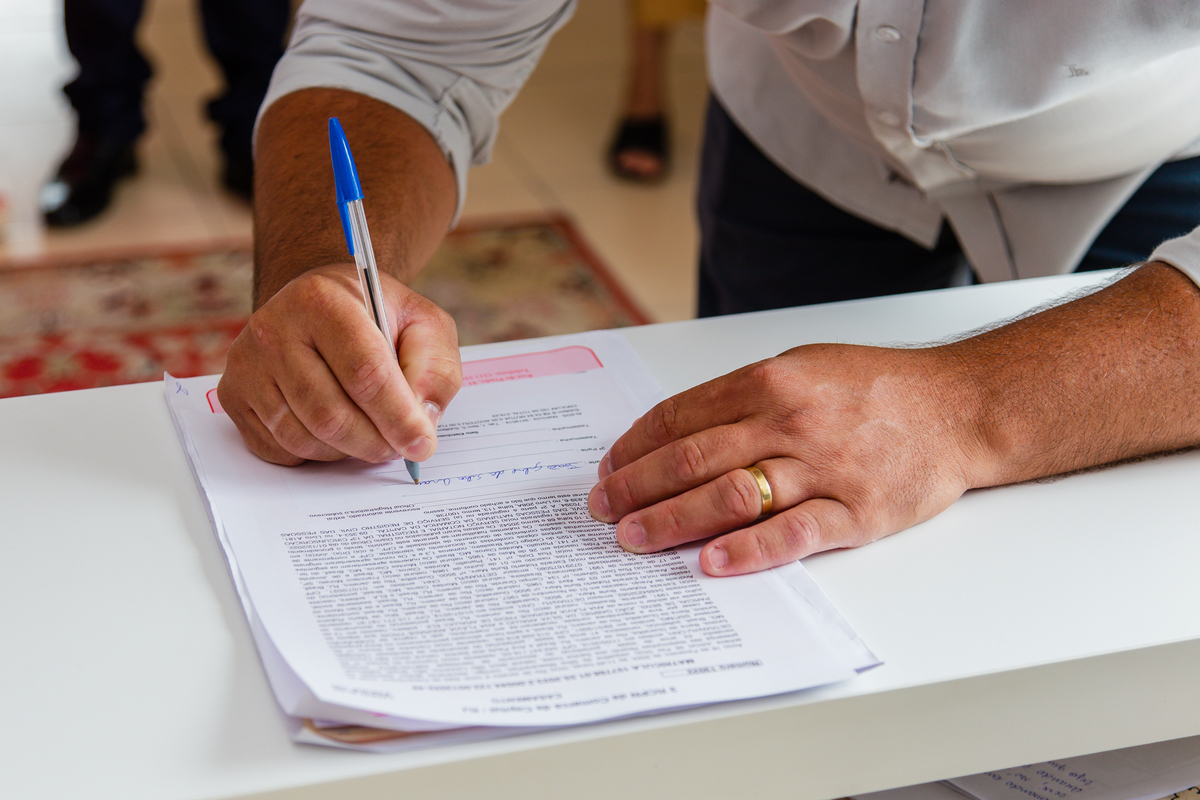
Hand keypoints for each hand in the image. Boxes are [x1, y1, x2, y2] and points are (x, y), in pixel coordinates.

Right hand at [217, 265, 461, 465]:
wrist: (321, 304)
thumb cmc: (377, 316)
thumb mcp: (424, 324)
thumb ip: (434, 368)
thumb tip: (421, 423)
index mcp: (322, 300)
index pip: (364, 373)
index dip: (398, 417)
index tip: (422, 445)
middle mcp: (273, 329)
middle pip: (330, 415)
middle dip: (375, 442)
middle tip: (399, 447)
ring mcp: (246, 364)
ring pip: (304, 438)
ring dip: (347, 450)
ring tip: (370, 432)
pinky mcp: (234, 395)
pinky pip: (279, 449)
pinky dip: (316, 453)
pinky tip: (334, 430)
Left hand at [587, 344, 986, 575]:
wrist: (958, 408)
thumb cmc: (878, 388)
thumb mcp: (803, 367)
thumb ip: (744, 397)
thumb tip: (679, 431)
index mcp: (770, 381)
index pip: (680, 416)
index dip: (635, 446)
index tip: (609, 468)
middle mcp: (790, 421)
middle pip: (691, 458)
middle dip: (635, 487)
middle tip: (602, 509)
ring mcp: (823, 467)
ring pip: (729, 495)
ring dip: (671, 520)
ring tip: (633, 538)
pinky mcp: (856, 511)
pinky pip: (793, 534)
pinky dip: (749, 550)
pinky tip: (711, 563)